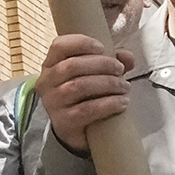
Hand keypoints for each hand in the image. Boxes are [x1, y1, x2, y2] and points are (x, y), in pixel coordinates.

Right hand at [36, 34, 133, 152]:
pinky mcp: (63, 122)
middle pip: (72, 66)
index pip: (59, 46)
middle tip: (120, 69)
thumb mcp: (94, 74)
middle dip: (101, 64)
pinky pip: (86, 110)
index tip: (102, 47)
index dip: (81, 43)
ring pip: (79, 86)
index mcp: (51, 64)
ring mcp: (53, 103)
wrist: (75, 131)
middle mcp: (47, 82)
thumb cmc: (85, 95)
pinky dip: (108, 104)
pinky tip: (122, 102)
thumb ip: (112, 61)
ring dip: (107, 83)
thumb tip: (127, 56)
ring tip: (124, 86)